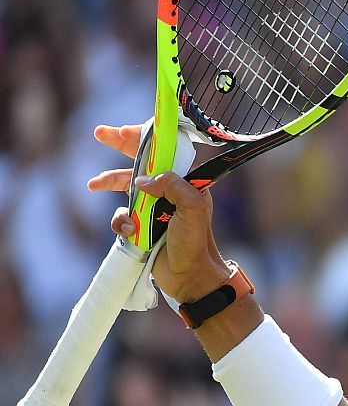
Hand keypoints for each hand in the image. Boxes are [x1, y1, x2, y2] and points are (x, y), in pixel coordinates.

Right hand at [86, 124, 231, 301]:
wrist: (189, 275)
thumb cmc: (196, 240)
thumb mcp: (192, 207)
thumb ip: (172, 185)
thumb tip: (142, 181)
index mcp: (183, 182)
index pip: (163, 152)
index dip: (143, 138)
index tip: (124, 130)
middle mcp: (167, 190)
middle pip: (140, 161)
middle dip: (120, 145)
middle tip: (100, 132)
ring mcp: (152, 207)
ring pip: (125, 186)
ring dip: (109, 182)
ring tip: (93, 185)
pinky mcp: (141, 225)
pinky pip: (122, 215)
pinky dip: (121, 221)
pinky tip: (131, 231)